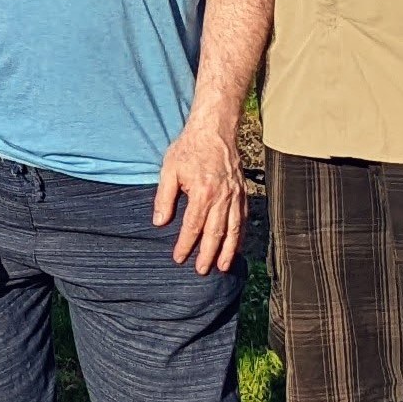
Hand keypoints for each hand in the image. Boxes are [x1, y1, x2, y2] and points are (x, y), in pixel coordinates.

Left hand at [151, 115, 245, 274]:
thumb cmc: (189, 148)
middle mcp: (222, 197)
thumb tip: (159, 222)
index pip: (193, 226)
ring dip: (228, 250)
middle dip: (208, 255)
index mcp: (203, 192)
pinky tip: (236, 245)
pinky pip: (243, 218)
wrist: (214, 130)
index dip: (185, 244)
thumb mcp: (169, 170)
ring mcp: (235, 195)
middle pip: (216, 233)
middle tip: (202, 271)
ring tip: (222, 267)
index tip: (179, 258)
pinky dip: (240, 235)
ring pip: (233, 229)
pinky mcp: (242, 192)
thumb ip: (164, 198)